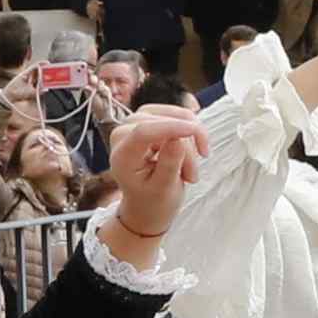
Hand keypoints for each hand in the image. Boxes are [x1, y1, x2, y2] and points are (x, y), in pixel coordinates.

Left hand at [97, 98, 209, 253]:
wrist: (146, 203)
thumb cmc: (152, 200)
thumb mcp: (163, 189)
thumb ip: (169, 164)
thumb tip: (177, 138)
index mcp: (121, 156)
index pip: (143, 132)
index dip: (171, 128)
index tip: (195, 131)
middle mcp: (122, 134)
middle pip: (163, 126)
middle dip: (187, 149)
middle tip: (192, 178)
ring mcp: (135, 121)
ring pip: (175, 117)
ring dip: (190, 142)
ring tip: (189, 170)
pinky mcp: (148, 116)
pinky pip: (178, 114)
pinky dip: (190, 132)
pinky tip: (189, 153)